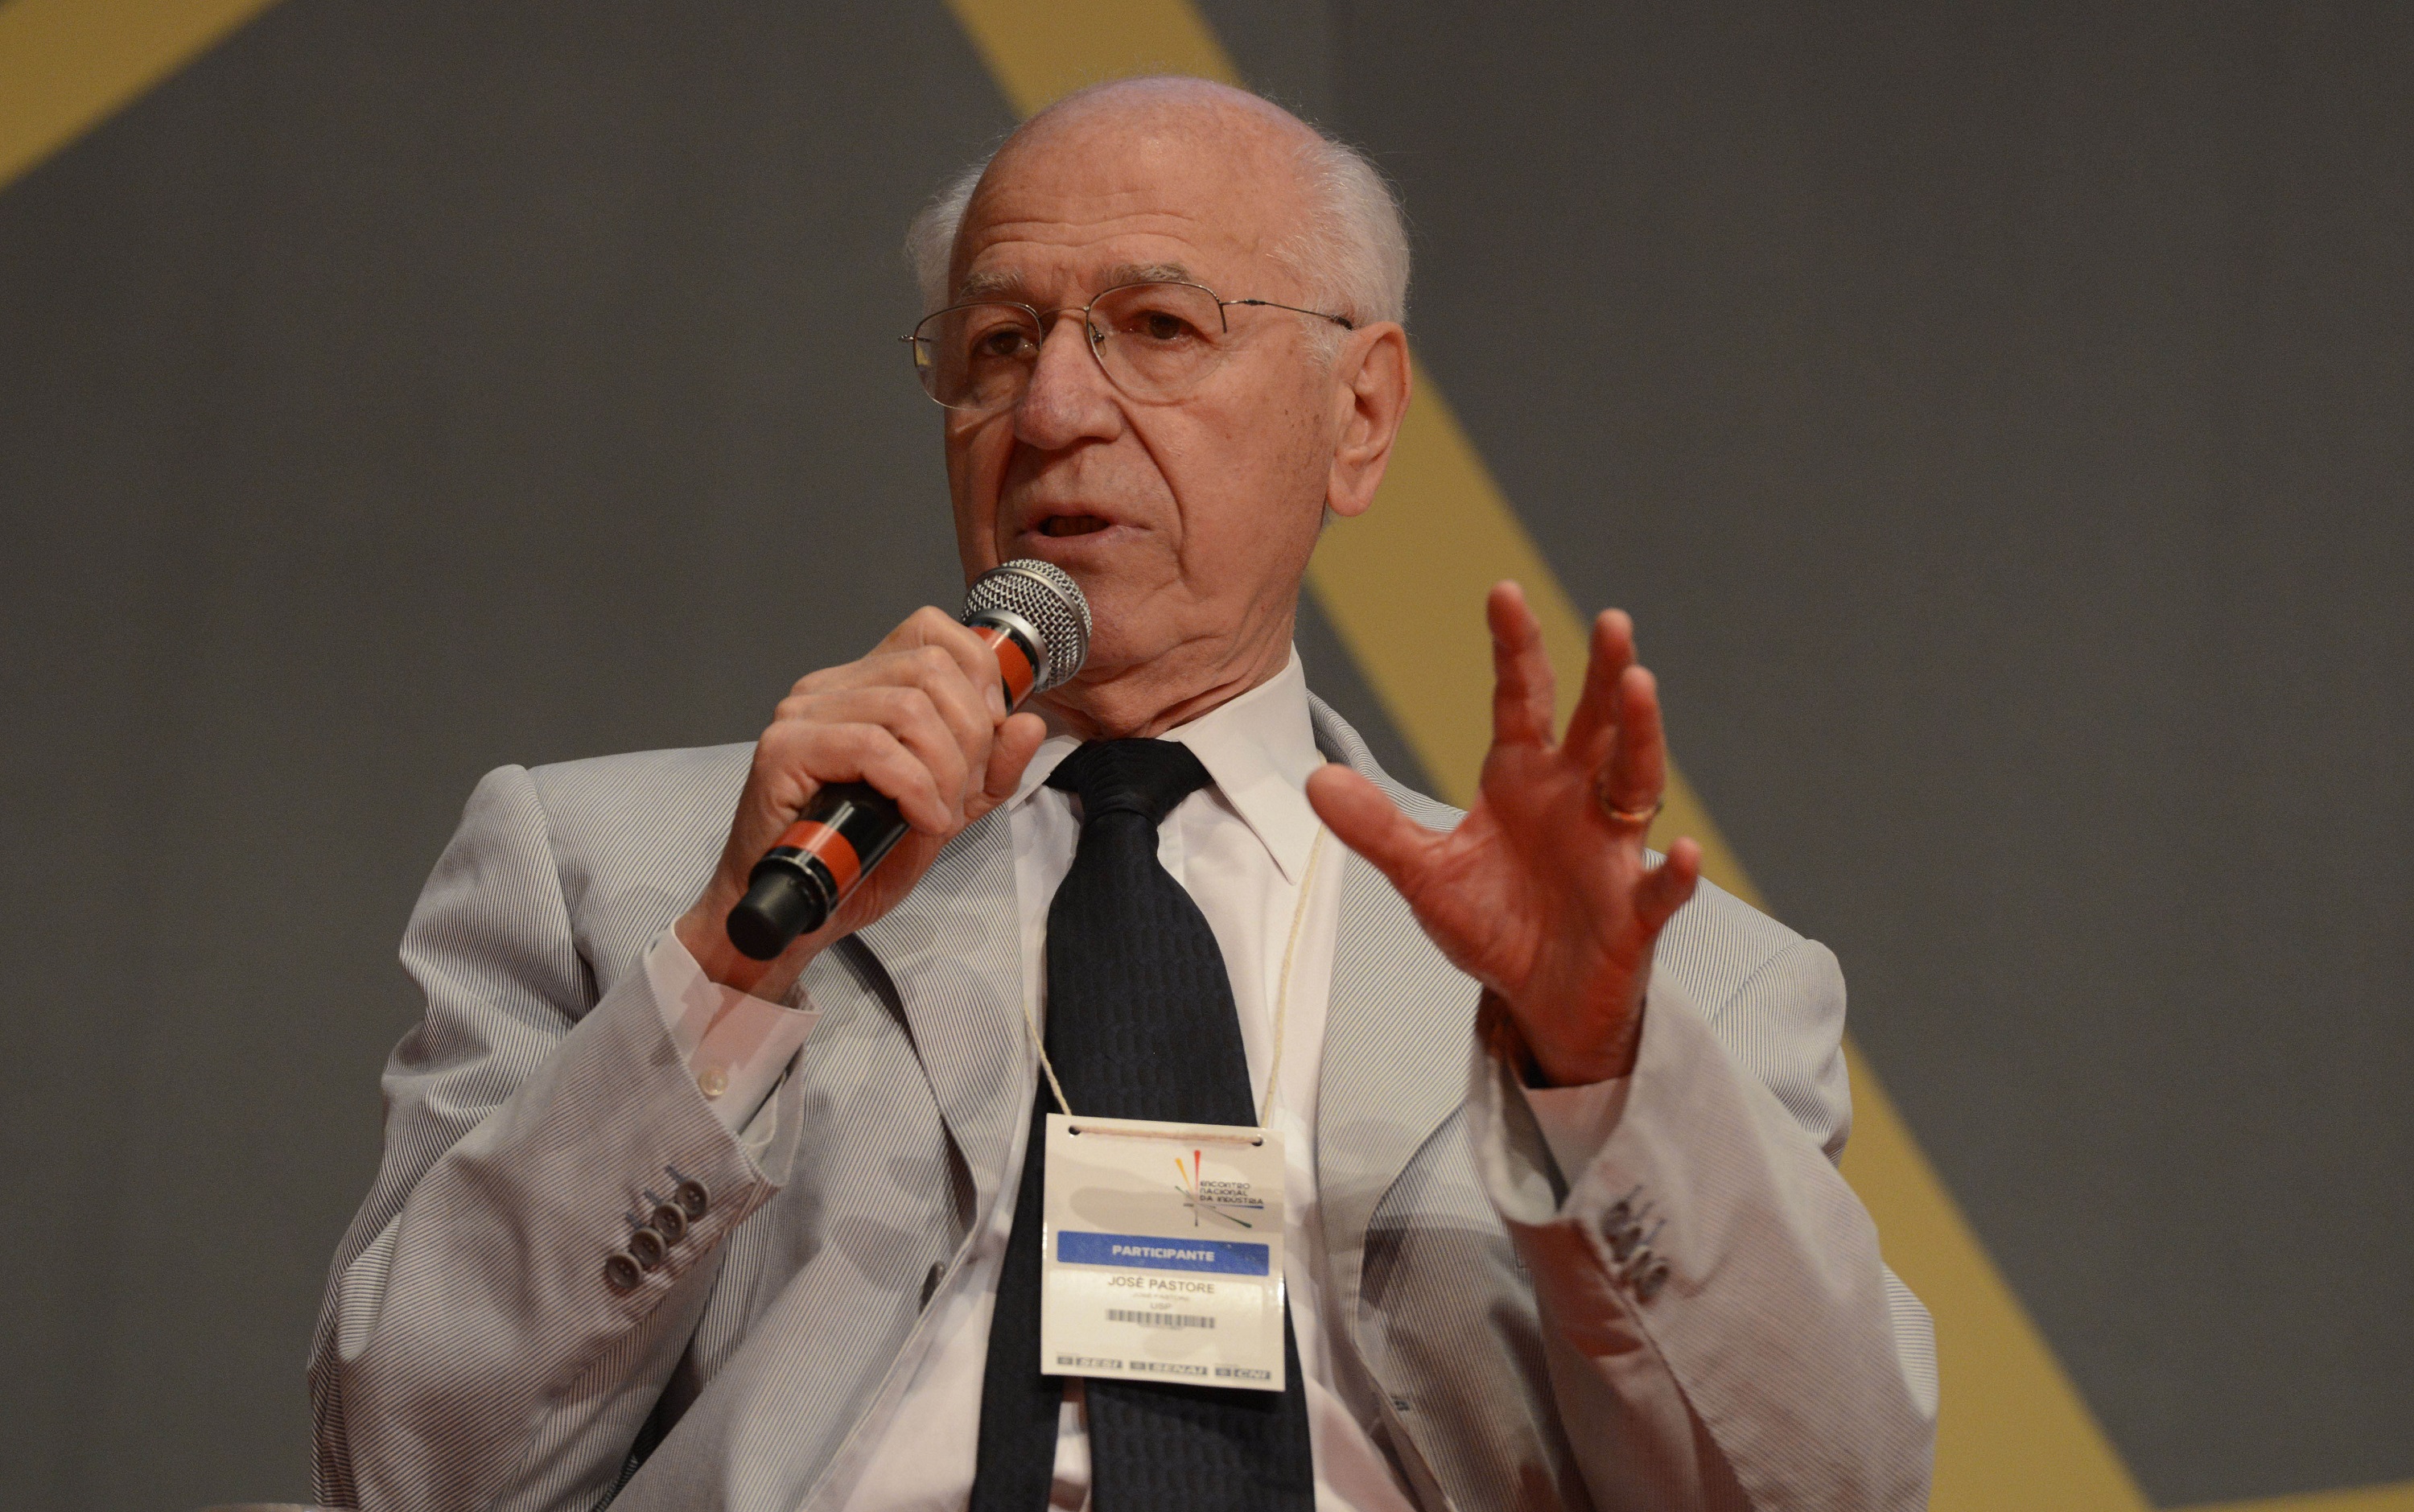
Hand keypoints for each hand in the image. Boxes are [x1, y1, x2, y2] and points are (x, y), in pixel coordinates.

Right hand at [675, 607, 1046, 999]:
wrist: (803, 913)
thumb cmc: (860, 861)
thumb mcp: (948, 811)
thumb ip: (991, 770)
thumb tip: (1029, 724)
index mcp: (865, 685)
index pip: (930, 628)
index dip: (977, 674)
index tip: (987, 735)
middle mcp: (829, 687)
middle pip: (932, 668)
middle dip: (970, 737)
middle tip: (959, 793)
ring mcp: (802, 714)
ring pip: (909, 707)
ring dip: (943, 771)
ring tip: (936, 815)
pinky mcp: (783, 750)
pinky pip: (873, 748)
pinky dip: (913, 788)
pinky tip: (917, 820)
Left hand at [1307, 583, 1701, 1084]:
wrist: (1536, 1001)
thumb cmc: (1494, 925)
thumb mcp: (1424, 876)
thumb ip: (1377, 829)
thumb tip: (1316, 782)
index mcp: (1522, 780)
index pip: (1522, 699)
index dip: (1515, 648)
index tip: (1504, 592)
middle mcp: (1574, 800)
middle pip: (1596, 723)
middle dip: (1604, 673)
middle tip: (1610, 623)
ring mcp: (1611, 851)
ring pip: (1636, 782)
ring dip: (1641, 736)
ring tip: (1641, 688)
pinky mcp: (1633, 911)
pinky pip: (1661, 889)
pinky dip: (1677, 874)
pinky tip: (1689, 852)